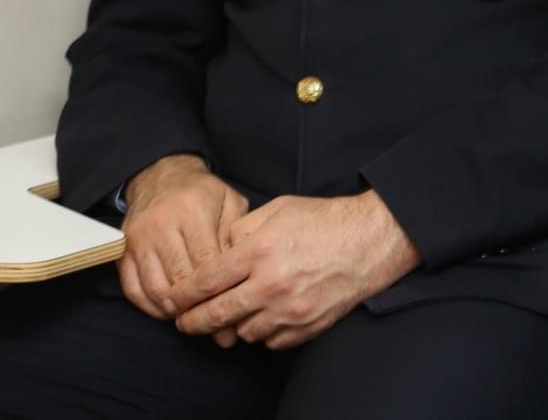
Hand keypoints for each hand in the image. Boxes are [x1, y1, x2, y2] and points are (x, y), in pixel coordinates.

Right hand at [117, 154, 246, 322]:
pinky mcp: (122, 252)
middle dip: (199, 307)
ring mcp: (138, 239)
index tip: (232, 308)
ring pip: (155, 288)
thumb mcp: (229, 201)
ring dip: (174, 311)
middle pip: (180, 279)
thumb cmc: (203, 194)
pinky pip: (133, 289)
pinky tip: (168, 312)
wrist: (161, 177)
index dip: (219, 290)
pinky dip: (150, 307)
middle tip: (216, 327)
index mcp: (193, 210)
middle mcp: (161, 225)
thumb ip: (236, 234)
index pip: (206, 262)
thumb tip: (240, 273)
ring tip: (194, 320)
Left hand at [171, 191, 420, 349]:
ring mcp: (290, 309)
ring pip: (242, 332)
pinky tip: (266, 316)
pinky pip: (270, 341)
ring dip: (233, 325)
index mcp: (260, 251)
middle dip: (192, 322)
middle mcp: (271, 284)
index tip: (172, 301)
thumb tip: (216, 252)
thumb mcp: (278, 208)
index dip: (180, 296)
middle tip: (184, 322)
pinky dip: (263, 332)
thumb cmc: (325, 220)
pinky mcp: (307, 325)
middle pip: (215, 316)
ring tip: (235, 313)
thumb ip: (240, 230)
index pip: (204, 283)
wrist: (372, 240)